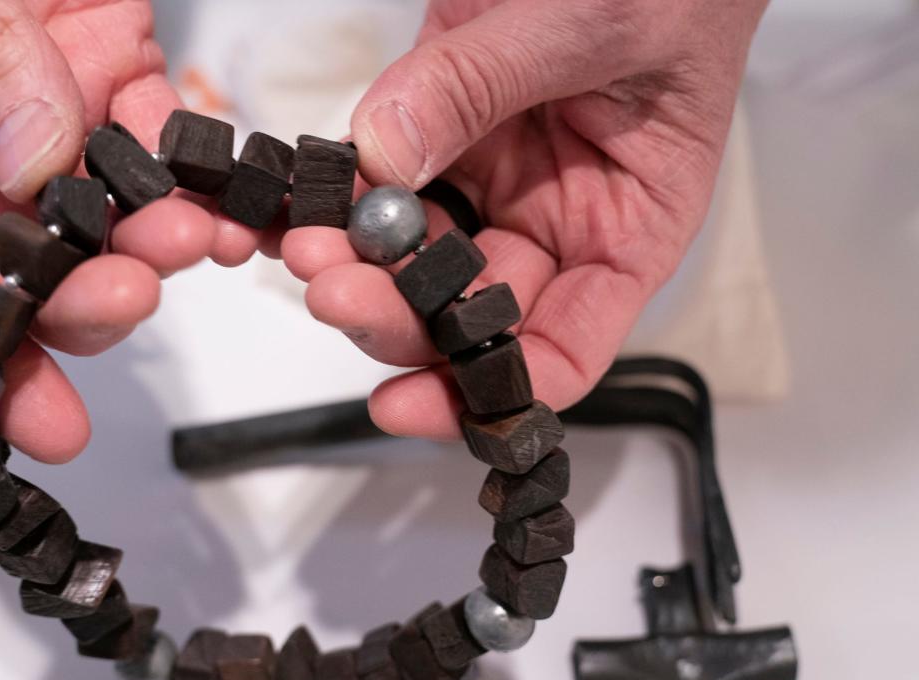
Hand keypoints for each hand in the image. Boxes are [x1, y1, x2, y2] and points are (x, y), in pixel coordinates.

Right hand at [0, 0, 260, 461]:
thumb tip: (33, 160)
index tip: (30, 417)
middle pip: (19, 261)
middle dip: (82, 297)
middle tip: (130, 299)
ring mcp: (35, 110)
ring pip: (101, 209)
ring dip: (152, 234)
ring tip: (193, 239)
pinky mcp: (105, 66)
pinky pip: (157, 133)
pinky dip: (194, 162)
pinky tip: (223, 190)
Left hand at [282, 0, 767, 438]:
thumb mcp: (600, 24)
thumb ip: (491, 81)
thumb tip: (387, 152)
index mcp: (627, 229)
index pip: (561, 349)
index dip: (485, 393)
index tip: (409, 402)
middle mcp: (556, 219)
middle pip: (468, 314)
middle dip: (395, 319)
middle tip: (334, 293)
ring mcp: (494, 176)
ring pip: (412, 258)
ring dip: (354, 264)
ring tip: (303, 245)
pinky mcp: (441, 126)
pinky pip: (377, 179)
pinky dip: (333, 197)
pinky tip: (291, 206)